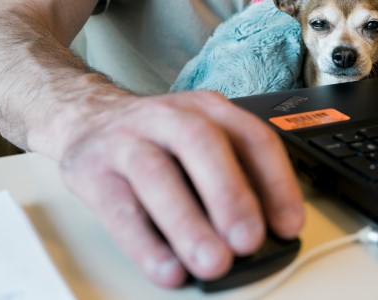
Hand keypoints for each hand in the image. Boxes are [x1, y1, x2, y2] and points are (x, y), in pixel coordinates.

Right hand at [58, 90, 304, 287]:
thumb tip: (268, 227)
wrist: (87, 117)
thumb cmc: (159, 138)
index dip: (277, 182)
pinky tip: (167, 268)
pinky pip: (119, 209)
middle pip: (202, 145)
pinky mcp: (92, 170)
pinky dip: (145, 244)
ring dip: (188, 224)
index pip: (253, 137)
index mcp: (209, 109)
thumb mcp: (203, 140)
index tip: (289, 226)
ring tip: (213, 262)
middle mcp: (170, 117)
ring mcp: (127, 139)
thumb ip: (234, 174)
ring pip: (157, 175)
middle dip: (230, 196)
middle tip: (249, 241)